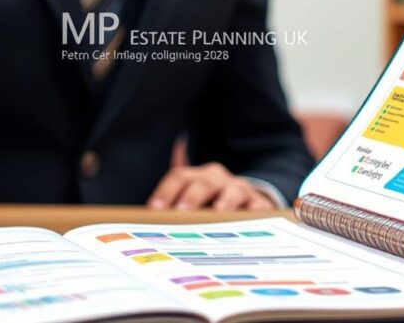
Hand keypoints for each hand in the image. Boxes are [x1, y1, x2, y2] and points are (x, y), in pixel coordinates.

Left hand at [147, 162, 276, 210]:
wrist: (246, 200)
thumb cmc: (210, 205)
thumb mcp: (191, 203)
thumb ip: (171, 210)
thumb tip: (144, 225)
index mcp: (197, 177)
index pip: (179, 177)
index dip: (165, 191)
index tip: (154, 208)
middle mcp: (218, 180)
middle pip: (204, 182)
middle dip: (191, 196)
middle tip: (180, 212)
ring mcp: (239, 190)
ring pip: (232, 191)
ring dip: (224, 201)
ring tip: (217, 213)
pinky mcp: (259, 204)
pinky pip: (259, 206)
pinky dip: (255, 210)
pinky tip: (251, 218)